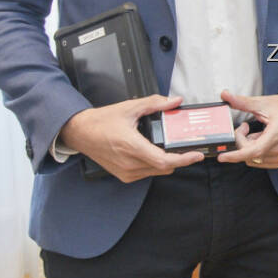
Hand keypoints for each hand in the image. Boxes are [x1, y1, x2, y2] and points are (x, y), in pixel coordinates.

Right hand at [59, 95, 200, 182]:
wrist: (80, 132)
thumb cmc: (101, 122)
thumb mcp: (130, 107)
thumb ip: (155, 103)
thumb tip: (174, 101)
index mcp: (131, 146)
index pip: (164, 160)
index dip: (183, 159)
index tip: (196, 155)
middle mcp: (129, 163)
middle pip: (164, 167)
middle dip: (179, 159)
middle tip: (188, 148)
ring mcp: (126, 172)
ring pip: (157, 172)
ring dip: (167, 162)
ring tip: (172, 149)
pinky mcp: (123, 175)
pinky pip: (147, 173)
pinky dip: (155, 165)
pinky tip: (155, 153)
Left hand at [218, 90, 277, 168]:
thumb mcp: (262, 102)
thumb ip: (242, 101)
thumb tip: (225, 95)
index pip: (254, 150)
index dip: (236, 155)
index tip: (222, 156)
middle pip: (249, 153)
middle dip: (240, 141)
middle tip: (244, 127)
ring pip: (251, 159)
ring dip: (247, 147)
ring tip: (254, 133)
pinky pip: (257, 161)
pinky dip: (253, 152)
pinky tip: (259, 140)